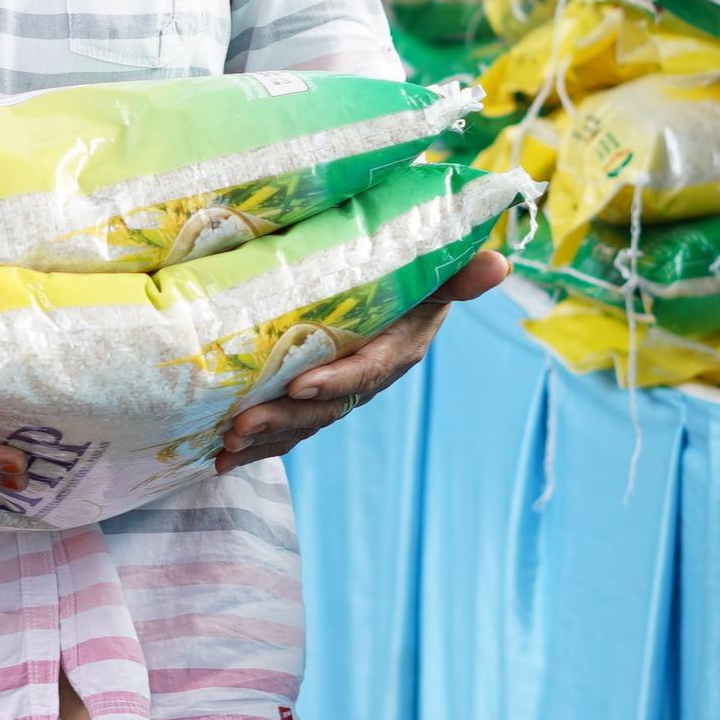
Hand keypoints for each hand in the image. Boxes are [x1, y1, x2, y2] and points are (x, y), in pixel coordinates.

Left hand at [215, 247, 507, 471]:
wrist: (403, 277)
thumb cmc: (416, 265)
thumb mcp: (439, 266)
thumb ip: (460, 273)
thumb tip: (499, 264)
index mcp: (399, 348)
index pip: (367, 371)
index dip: (336, 382)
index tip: (298, 387)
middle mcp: (370, 376)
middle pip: (326, 408)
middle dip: (282, 422)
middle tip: (239, 428)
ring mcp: (341, 389)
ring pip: (302, 424)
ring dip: (264, 440)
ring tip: (223, 450)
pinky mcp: (315, 392)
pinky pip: (288, 424)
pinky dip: (258, 442)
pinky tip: (219, 455)